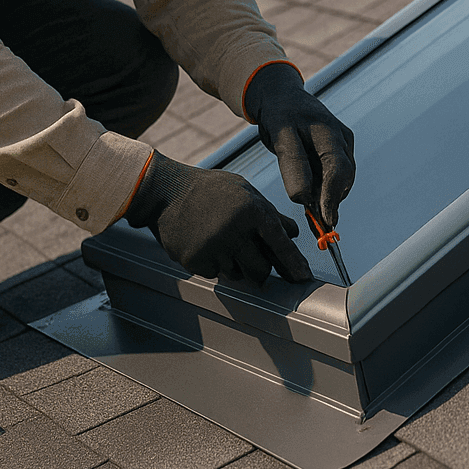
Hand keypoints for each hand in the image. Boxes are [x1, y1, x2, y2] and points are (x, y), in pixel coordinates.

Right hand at [124, 152, 312, 283]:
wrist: (166, 192)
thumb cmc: (208, 189)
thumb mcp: (243, 191)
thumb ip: (269, 213)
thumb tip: (293, 233)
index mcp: (250, 210)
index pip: (280, 243)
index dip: (294, 263)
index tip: (303, 278)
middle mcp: (234, 231)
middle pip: (261, 269)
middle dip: (261, 270)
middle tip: (253, 260)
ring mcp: (214, 248)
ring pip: (238, 274)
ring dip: (235, 265)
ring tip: (221, 242)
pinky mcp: (196, 260)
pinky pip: (215, 274)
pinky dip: (214, 264)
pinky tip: (204, 243)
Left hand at [244, 62, 355, 227]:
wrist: (281, 97)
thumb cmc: (278, 115)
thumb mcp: (279, 136)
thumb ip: (293, 166)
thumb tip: (304, 199)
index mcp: (328, 131)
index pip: (338, 169)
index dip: (332, 197)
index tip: (324, 220)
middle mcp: (341, 138)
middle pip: (344, 177)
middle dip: (331, 201)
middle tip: (317, 224)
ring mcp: (343, 144)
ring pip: (342, 179)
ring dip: (329, 197)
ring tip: (313, 215)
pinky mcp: (339, 151)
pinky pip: (336, 175)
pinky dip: (325, 191)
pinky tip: (313, 202)